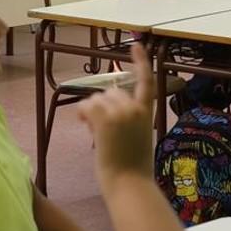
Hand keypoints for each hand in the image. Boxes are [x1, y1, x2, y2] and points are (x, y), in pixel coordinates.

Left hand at [76, 43, 154, 189]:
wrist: (131, 185)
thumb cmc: (133, 170)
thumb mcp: (137, 139)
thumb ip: (126, 122)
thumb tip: (101, 112)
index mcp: (147, 114)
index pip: (146, 82)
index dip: (141, 62)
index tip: (136, 45)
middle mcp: (136, 108)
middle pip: (110, 91)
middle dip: (101, 105)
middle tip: (97, 127)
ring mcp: (121, 112)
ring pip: (97, 98)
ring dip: (91, 111)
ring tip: (94, 132)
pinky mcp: (106, 118)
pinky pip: (87, 106)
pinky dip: (83, 114)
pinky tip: (86, 126)